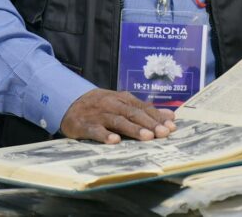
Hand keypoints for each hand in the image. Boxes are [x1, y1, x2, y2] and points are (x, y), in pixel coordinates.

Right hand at [60, 89, 175, 143]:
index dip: (157, 117)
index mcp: (122, 99)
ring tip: (147, 137)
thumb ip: (145, 110)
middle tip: (163, 133)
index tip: (171, 126)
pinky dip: (104, 135)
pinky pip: (95, 130)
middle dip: (149, 123)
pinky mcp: (84, 125)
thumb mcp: (122, 103)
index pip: (142, 107)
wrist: (69, 103)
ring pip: (118, 121)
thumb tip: (171, 116)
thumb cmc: (102, 106)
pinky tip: (114, 141)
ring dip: (133, 129)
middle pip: (133, 114)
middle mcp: (111, 104)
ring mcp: (98, 114)